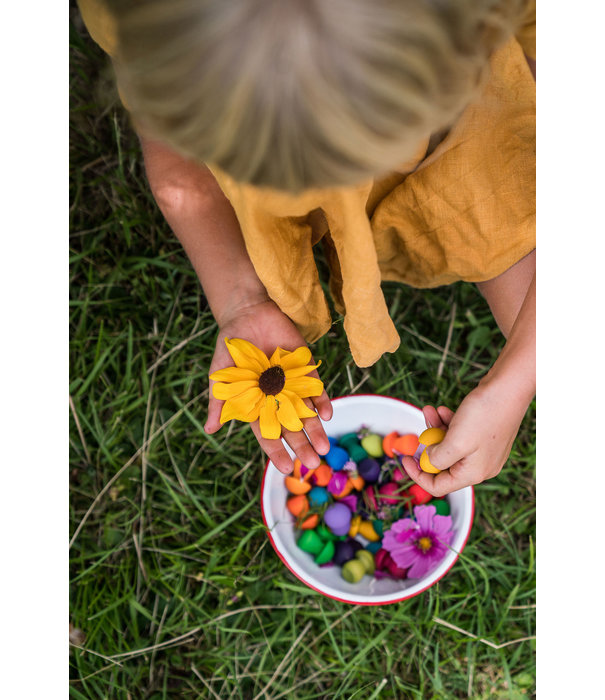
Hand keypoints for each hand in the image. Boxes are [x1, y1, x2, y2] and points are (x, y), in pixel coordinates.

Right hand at [204, 299, 331, 473]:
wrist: (248, 314)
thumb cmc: (231, 348)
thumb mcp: (221, 376)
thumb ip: (219, 402)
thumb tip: (210, 430)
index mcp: (257, 405)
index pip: (268, 433)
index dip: (277, 451)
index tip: (286, 468)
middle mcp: (277, 399)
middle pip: (291, 427)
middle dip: (301, 445)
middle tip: (312, 463)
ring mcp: (293, 384)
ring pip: (307, 412)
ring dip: (316, 430)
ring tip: (324, 448)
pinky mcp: (305, 368)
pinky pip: (316, 388)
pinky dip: (321, 400)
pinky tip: (327, 414)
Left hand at [401, 381, 529, 495]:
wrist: (510, 387)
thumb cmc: (485, 414)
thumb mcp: (455, 441)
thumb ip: (438, 458)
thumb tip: (428, 461)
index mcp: (473, 473)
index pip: (438, 486)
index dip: (417, 474)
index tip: (404, 458)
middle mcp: (479, 466)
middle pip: (442, 464)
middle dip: (428, 444)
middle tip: (421, 428)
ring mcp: (482, 450)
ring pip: (448, 445)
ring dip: (435, 429)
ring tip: (429, 411)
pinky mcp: (483, 435)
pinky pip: (458, 434)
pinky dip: (447, 423)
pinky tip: (443, 409)